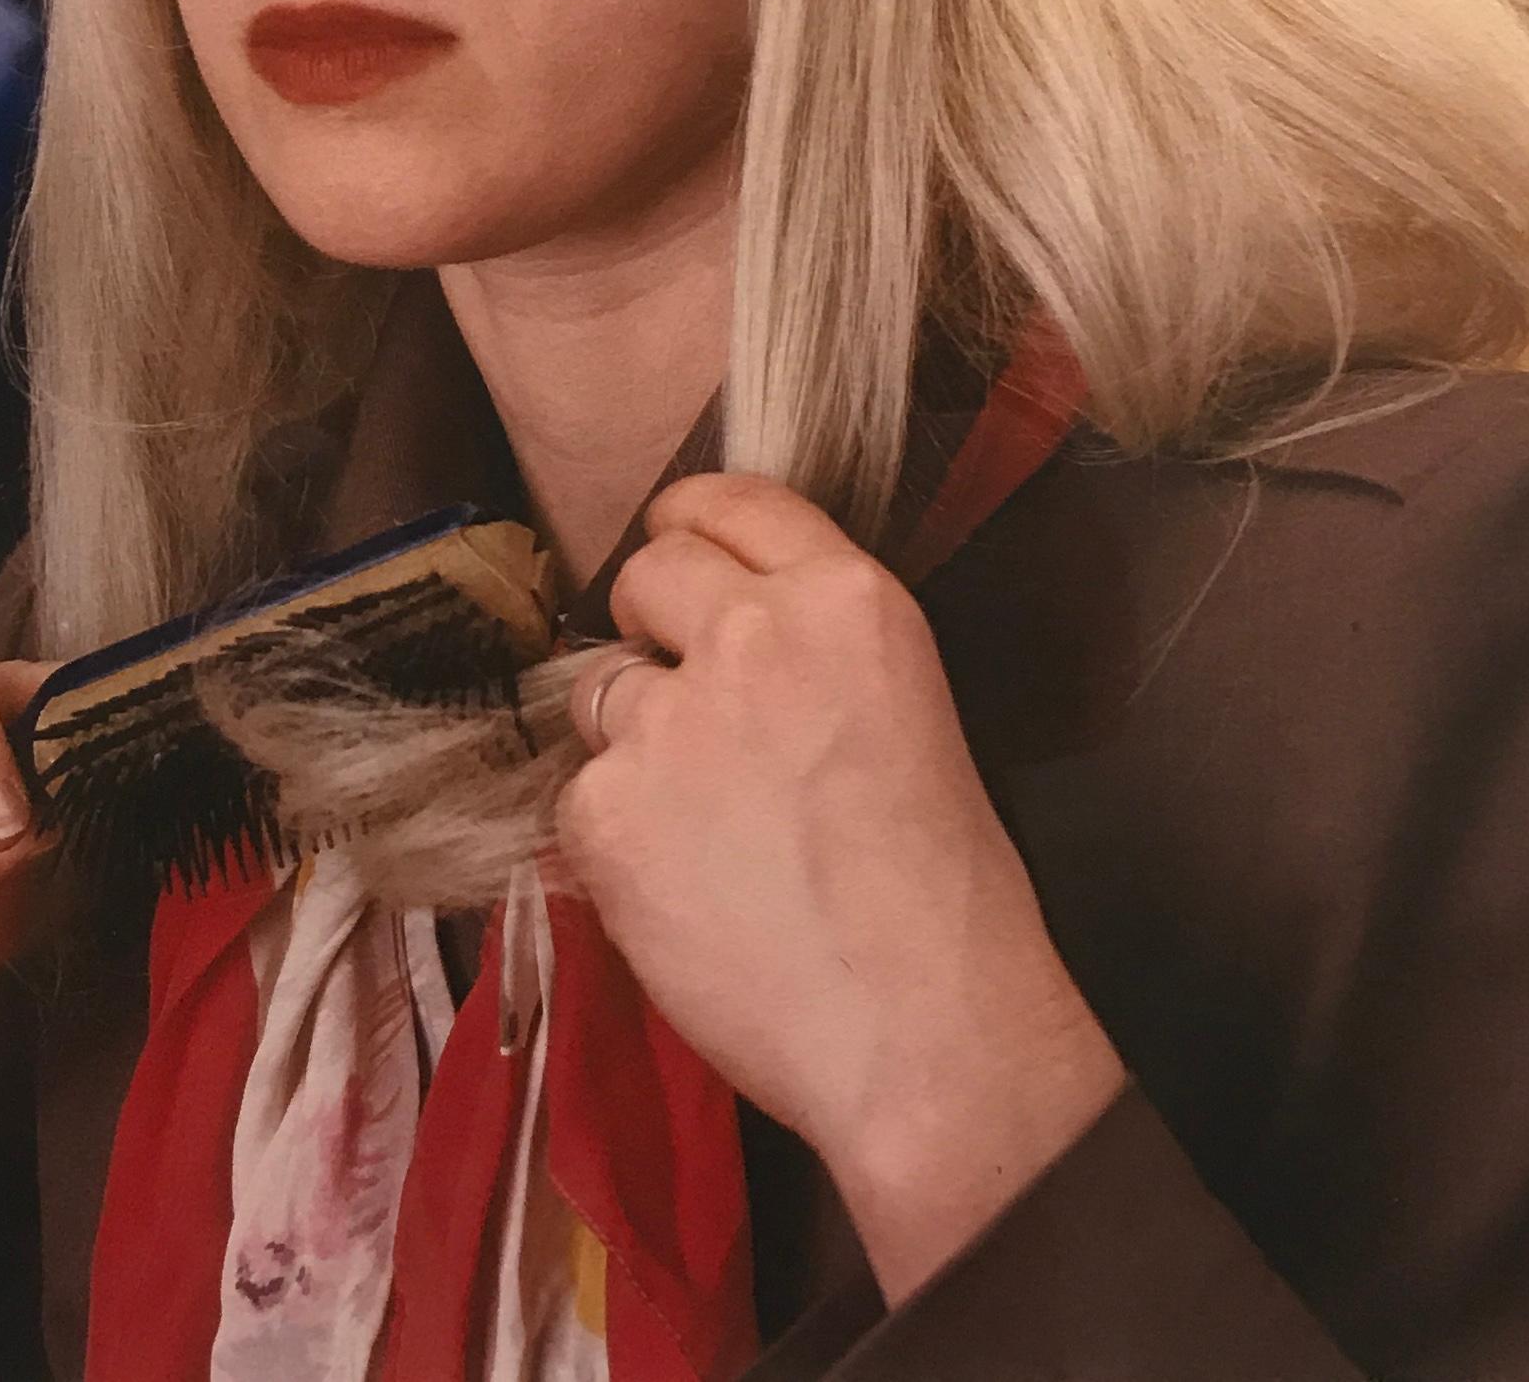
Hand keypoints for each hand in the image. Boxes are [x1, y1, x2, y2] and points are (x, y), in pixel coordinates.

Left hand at [558, 477, 1126, 1299]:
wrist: (922, 1029)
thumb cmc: (945, 893)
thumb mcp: (909, 707)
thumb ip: (817, 647)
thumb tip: (730, 631)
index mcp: (846, 600)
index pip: (733, 499)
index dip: (692, 524)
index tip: (678, 545)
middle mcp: (751, 635)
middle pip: (650, 571)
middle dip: (653, 619)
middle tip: (684, 694)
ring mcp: (670, 721)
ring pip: (604, 688)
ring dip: (635, 737)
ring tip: (704, 825)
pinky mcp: (608, 812)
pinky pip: (583, 797)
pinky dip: (618, 838)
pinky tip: (684, 892)